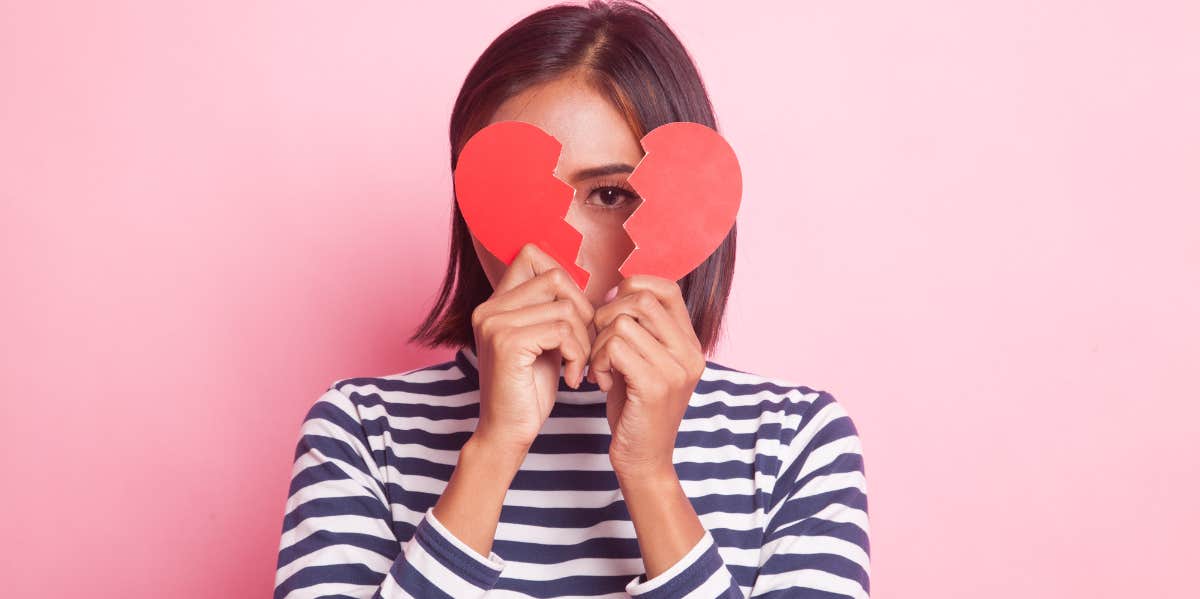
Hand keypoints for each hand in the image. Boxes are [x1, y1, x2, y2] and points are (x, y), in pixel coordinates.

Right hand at [470, 243, 595, 453]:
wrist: (507, 432)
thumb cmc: (529, 389)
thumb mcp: (543, 340)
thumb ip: (552, 309)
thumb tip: (582, 278)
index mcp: (495, 303)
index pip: (532, 254)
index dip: (565, 279)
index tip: (576, 317)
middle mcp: (489, 307)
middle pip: (556, 277)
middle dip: (582, 310)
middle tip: (585, 345)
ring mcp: (495, 323)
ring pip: (565, 307)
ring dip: (584, 340)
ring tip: (580, 366)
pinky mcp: (507, 342)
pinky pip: (563, 331)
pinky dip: (578, 355)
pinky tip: (574, 378)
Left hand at [586, 275, 705, 478]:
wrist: (644, 460)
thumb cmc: (636, 409)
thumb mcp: (643, 361)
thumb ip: (639, 329)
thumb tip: (616, 288)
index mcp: (690, 344)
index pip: (666, 288)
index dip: (632, 289)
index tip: (611, 313)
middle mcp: (689, 353)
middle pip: (640, 299)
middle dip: (606, 315)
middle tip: (598, 344)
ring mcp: (676, 369)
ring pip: (621, 323)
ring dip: (597, 344)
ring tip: (599, 368)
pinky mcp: (655, 385)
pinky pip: (614, 347)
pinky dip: (597, 361)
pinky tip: (599, 383)